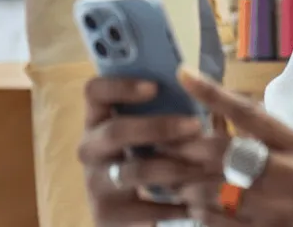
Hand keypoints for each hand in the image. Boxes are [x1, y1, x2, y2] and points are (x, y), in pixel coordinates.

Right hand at [76, 76, 216, 225]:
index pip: (94, 92)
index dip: (120, 85)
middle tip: (194, 126)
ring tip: (202, 165)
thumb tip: (194, 79)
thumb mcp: (151, 130)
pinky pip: (144, 208)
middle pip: (115, 131)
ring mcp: (95, 182)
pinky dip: (173, 205)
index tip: (154, 86)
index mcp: (98, 119)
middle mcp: (90, 148)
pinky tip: (195, 202)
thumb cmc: (150, 155)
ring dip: (173, 167)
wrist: (133, 213)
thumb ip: (166, 107)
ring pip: (133, 171)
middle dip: (157, 127)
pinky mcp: (105, 214)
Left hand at [171, 68, 292, 226]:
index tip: (184, 74)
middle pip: (222, 153)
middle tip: (158, 142)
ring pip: (211, 191)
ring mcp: (276, 210)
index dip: (213, 93)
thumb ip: (269, 135)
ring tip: (171, 179)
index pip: (249, 113)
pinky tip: (193, 206)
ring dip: (186, 184)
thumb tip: (224, 108)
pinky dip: (198, 212)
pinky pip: (216, 223)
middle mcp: (288, 175)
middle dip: (184, 148)